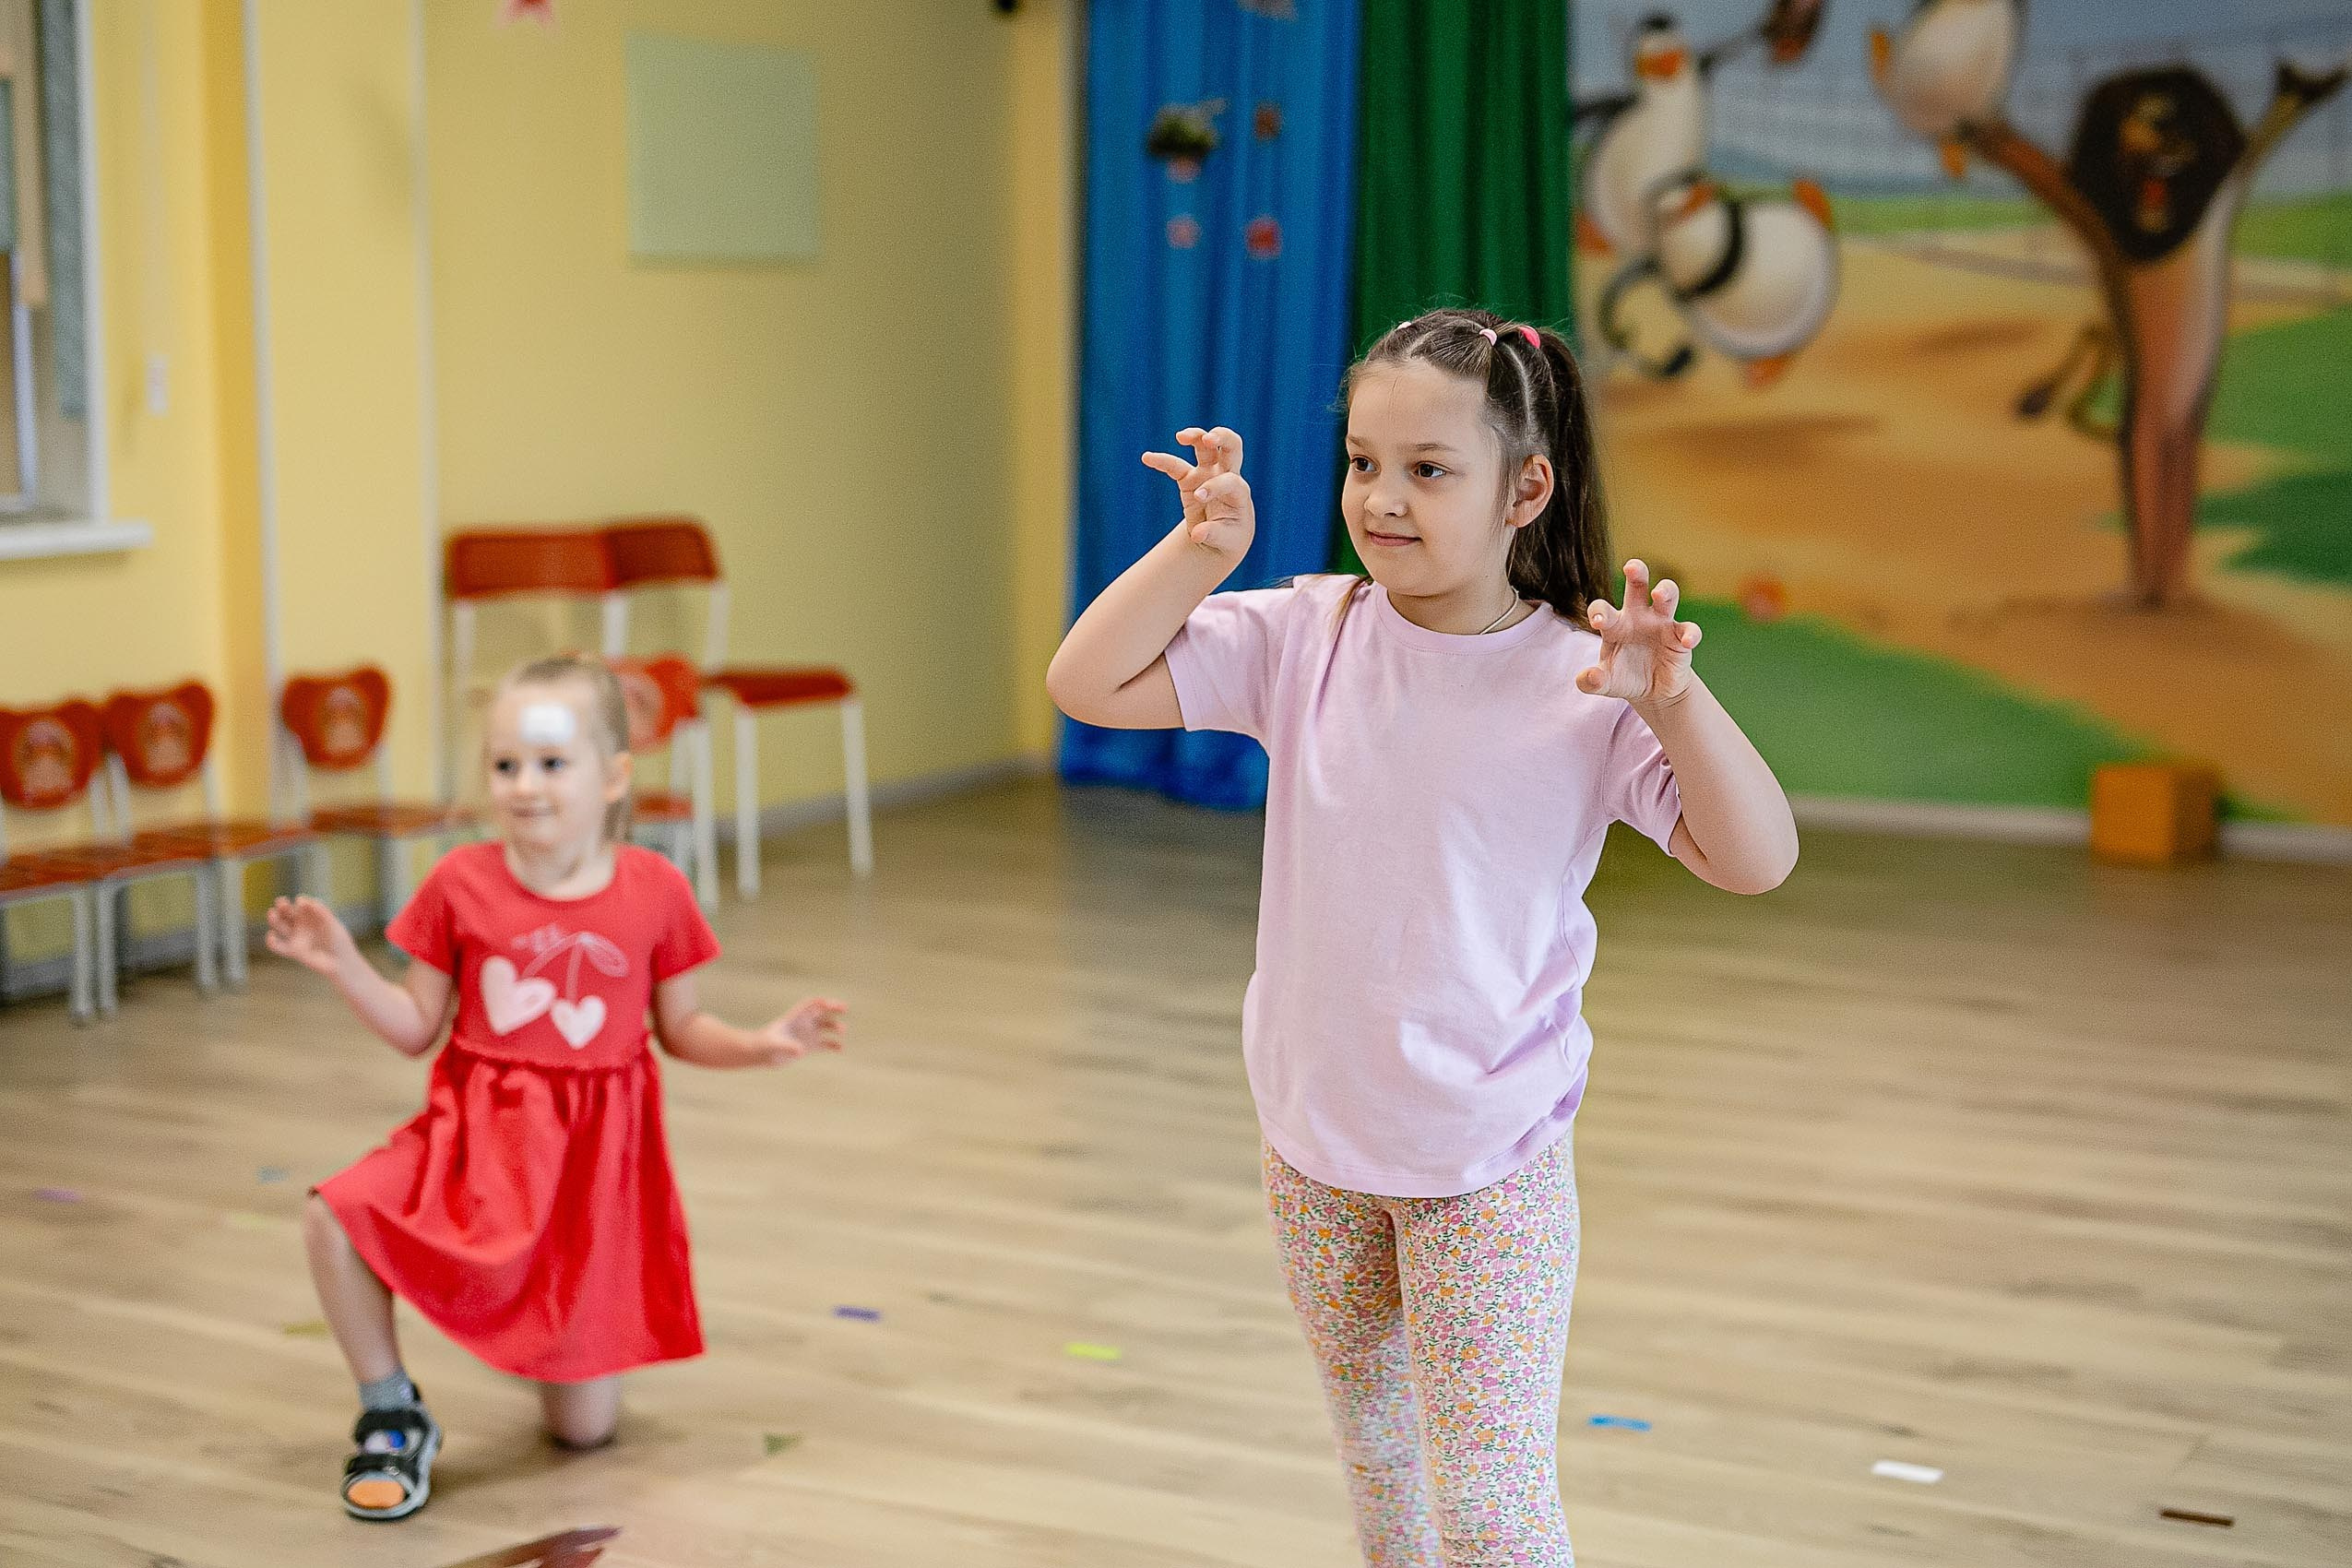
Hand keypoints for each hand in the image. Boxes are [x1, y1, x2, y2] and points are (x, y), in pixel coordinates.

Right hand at [264, 895, 359, 976]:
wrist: (341, 962)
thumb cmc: (339, 941)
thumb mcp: (332, 924)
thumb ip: (321, 912)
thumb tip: (302, 900)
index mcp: (312, 917)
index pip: (302, 905)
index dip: (300, 902)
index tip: (301, 902)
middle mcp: (302, 925)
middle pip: (288, 913)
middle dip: (283, 906)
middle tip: (281, 902)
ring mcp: (296, 938)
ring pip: (280, 926)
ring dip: (274, 919)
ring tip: (272, 913)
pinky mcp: (293, 951)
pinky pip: (278, 947)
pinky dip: (271, 942)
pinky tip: (271, 935)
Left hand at [759, 997, 846, 1063]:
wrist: (760, 1053)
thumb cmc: (764, 1046)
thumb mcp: (775, 1046)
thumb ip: (787, 1047)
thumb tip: (800, 1051)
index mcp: (795, 1017)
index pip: (811, 1004)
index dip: (821, 1002)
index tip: (830, 1005)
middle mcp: (804, 1023)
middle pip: (822, 1011)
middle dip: (834, 1008)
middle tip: (844, 1009)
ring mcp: (807, 1034)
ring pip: (826, 1026)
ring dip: (835, 1027)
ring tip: (842, 1031)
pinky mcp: (809, 1047)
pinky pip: (825, 1043)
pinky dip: (834, 1045)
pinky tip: (840, 1049)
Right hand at [1141, 426, 1254, 559]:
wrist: (1222, 537)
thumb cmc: (1229, 536)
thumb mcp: (1227, 541)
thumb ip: (1214, 534)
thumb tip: (1197, 534)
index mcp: (1239, 491)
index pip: (1230, 480)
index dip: (1214, 485)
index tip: (1199, 497)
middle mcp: (1225, 475)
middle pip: (1230, 446)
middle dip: (1222, 437)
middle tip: (1209, 439)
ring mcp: (1207, 473)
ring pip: (1204, 446)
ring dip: (1195, 436)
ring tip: (1180, 436)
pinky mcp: (1190, 478)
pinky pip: (1175, 466)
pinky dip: (1162, 461)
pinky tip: (1147, 458)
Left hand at [1578, 560, 1701, 705]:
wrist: (1653, 692)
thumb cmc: (1625, 677)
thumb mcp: (1606, 683)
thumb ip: (1592, 681)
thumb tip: (1588, 677)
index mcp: (1615, 624)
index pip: (1603, 609)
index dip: (1599, 611)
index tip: (1597, 621)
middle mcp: (1638, 616)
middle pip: (1637, 586)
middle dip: (1636, 573)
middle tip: (1631, 567)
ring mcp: (1662, 623)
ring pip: (1667, 597)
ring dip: (1666, 591)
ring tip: (1659, 593)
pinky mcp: (1681, 637)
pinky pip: (1689, 629)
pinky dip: (1690, 634)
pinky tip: (1687, 642)